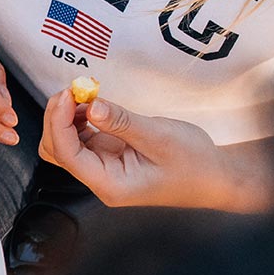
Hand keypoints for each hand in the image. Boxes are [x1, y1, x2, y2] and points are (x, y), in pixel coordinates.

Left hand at [38, 91, 273, 211]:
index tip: (66, 94)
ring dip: (67, 119)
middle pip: (58, 151)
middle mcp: (100, 179)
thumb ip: (122, 122)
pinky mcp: (109, 156)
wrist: (216, 177)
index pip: (67, 155)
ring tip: (85, 96)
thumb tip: (91, 106)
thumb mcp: (160, 137)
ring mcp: (103, 168)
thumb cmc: (194, 163)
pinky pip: (83, 139)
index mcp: (109, 184)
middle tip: (74, 90)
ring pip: (66, 144)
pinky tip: (93, 105)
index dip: (59, 123)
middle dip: (58, 119)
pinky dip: (80, 120)